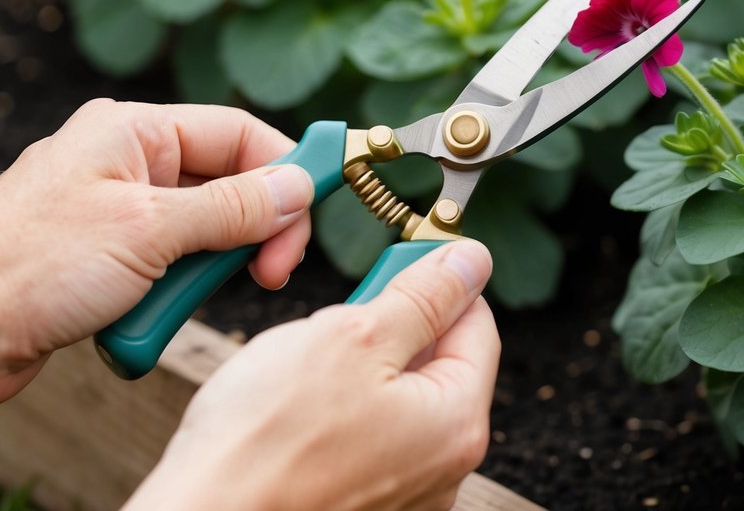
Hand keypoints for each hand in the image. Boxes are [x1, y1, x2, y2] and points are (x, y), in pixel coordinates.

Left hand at [0, 99, 315, 411]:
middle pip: (227, 183)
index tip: (316, 211)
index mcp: (134, 131)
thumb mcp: (152, 229)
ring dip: (205, 271)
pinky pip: (169, 263)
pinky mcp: (106, 255)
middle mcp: (126, 160)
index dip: (286, 169)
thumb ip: (234, 207)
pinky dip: (173, 292)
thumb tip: (298, 186)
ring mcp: (115, 209)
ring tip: (184, 298)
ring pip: (202, 230)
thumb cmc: (36, 266)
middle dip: (254, 230)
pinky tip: (154, 314)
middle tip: (270, 273)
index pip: (239, 133)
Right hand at [128, 240, 498, 510]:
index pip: (477, 325)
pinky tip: (294, 411)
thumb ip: (421, 297)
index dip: (439, 280)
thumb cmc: (265, 443)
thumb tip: (469, 262)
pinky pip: (366, 438)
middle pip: (437, 364)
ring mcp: (403, 495)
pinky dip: (337, 412)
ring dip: (358, 368)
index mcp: (456, 423)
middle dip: (389, 327)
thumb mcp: (352, 337)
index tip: (401, 257)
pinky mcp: (362, 505)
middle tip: (338, 316)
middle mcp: (442, 469)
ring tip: (304, 368)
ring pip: (396, 399)